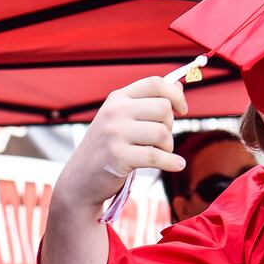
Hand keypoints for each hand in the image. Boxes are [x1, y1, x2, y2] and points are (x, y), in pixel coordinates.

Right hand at [53, 76, 189, 209]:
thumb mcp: (122, 120)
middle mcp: (115, 111)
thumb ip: (149, 102)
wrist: (80, 180)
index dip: (175, 95)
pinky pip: (157, 157)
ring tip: (160, 154)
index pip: (155, 83)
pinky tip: (177, 164)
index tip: (183, 109)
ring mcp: (114, 133)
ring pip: (162, 133)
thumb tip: (179, 86)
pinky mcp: (118, 156)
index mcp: (117, 98)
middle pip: (163, 108)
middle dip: (170, 126)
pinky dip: (172, 162)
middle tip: (161, 140)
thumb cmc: (106, 149)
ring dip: (168, 147)